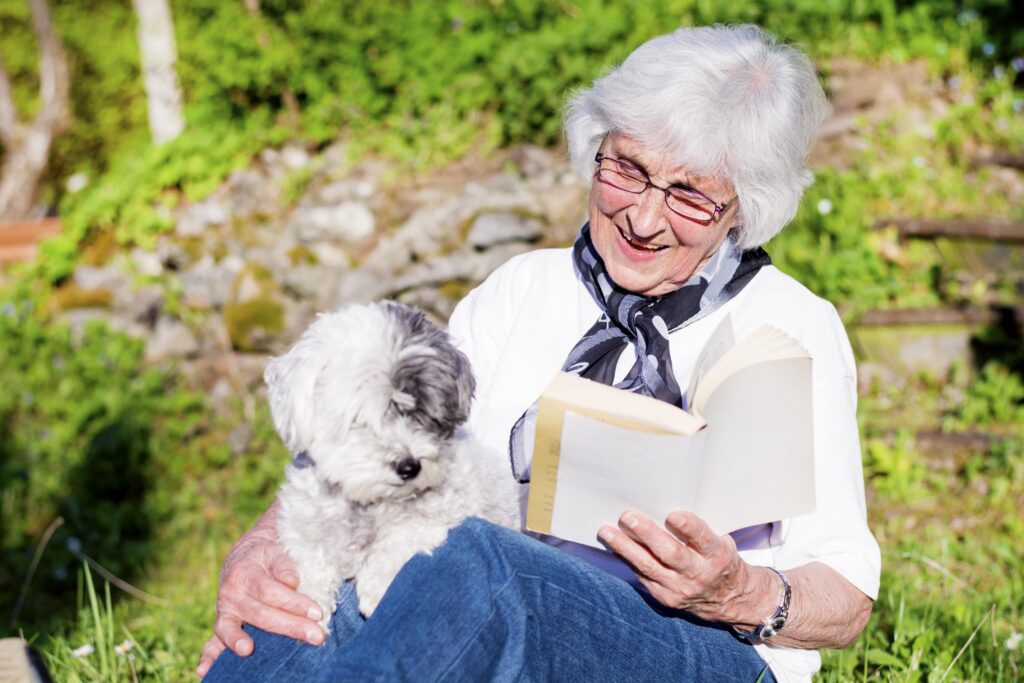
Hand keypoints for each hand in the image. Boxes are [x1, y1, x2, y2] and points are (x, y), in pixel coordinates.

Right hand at [195, 531, 324, 677]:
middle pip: (260, 614)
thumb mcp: (276, 550)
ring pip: (233, 629)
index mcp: (245, 573)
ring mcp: (225, 611)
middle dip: (290, 626)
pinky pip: (213, 641)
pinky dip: (209, 656)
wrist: (248, 552)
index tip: (317, 613)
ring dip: (239, 641)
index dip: (294, 603)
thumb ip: (284, 564)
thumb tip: (291, 582)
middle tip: (317, 636)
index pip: (271, 592)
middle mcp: (231, 593)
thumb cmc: (269, 553)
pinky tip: (204, 670)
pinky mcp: (224, 623)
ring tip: (248, 650)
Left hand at [597, 509, 773, 626]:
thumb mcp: (721, 541)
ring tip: (606, 531)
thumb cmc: (718, 557)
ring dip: (625, 548)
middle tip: (628, 517)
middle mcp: (699, 574)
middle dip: (647, 534)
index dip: (689, 528)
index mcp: (717, 555)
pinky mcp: (665, 598)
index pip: (703, 540)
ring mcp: (680, 589)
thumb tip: (661, 503)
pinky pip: (642, 576)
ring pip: (649, 567)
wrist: (728, 598)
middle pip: (671, 554)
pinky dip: (626, 559)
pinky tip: (612, 545)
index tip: (672, 515)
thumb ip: (698, 529)